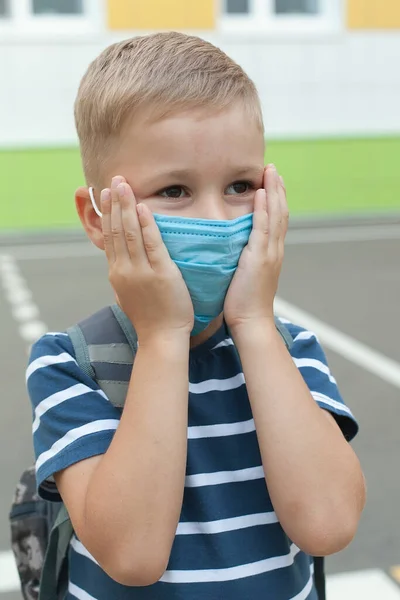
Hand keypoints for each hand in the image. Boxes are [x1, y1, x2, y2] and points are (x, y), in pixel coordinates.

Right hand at [101, 176, 193, 341]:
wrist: (161, 337)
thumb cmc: (149, 318)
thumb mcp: (128, 295)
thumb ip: (124, 276)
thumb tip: (122, 262)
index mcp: (116, 274)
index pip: (108, 238)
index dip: (107, 214)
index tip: (105, 195)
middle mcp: (124, 270)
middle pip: (116, 231)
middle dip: (114, 204)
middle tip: (113, 181)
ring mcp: (141, 272)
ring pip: (129, 233)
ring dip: (126, 207)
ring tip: (123, 186)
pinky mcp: (161, 273)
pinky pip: (152, 244)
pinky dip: (146, 224)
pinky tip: (142, 207)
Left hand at [224, 164, 287, 332]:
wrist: (250, 321)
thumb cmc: (243, 304)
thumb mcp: (245, 276)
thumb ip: (243, 260)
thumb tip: (233, 251)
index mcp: (271, 254)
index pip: (276, 221)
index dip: (275, 200)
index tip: (271, 182)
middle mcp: (274, 250)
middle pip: (280, 212)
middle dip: (278, 189)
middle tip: (273, 169)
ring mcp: (269, 253)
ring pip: (276, 215)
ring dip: (274, 191)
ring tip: (270, 172)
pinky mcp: (260, 257)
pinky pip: (262, 227)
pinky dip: (264, 208)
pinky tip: (261, 193)